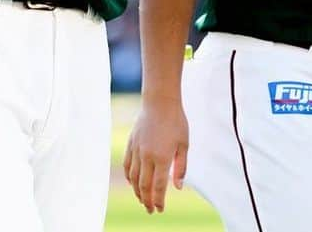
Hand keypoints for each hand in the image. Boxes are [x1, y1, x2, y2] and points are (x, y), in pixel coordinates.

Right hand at [122, 95, 188, 212]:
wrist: (159, 102)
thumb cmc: (176, 122)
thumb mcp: (184, 145)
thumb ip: (180, 167)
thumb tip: (178, 187)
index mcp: (162, 157)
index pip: (159, 187)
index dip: (158, 201)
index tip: (159, 209)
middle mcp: (147, 156)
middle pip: (144, 185)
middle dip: (146, 200)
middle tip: (150, 210)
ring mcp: (137, 149)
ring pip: (133, 177)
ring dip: (137, 191)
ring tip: (142, 199)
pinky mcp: (131, 143)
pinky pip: (127, 164)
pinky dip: (129, 176)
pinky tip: (132, 182)